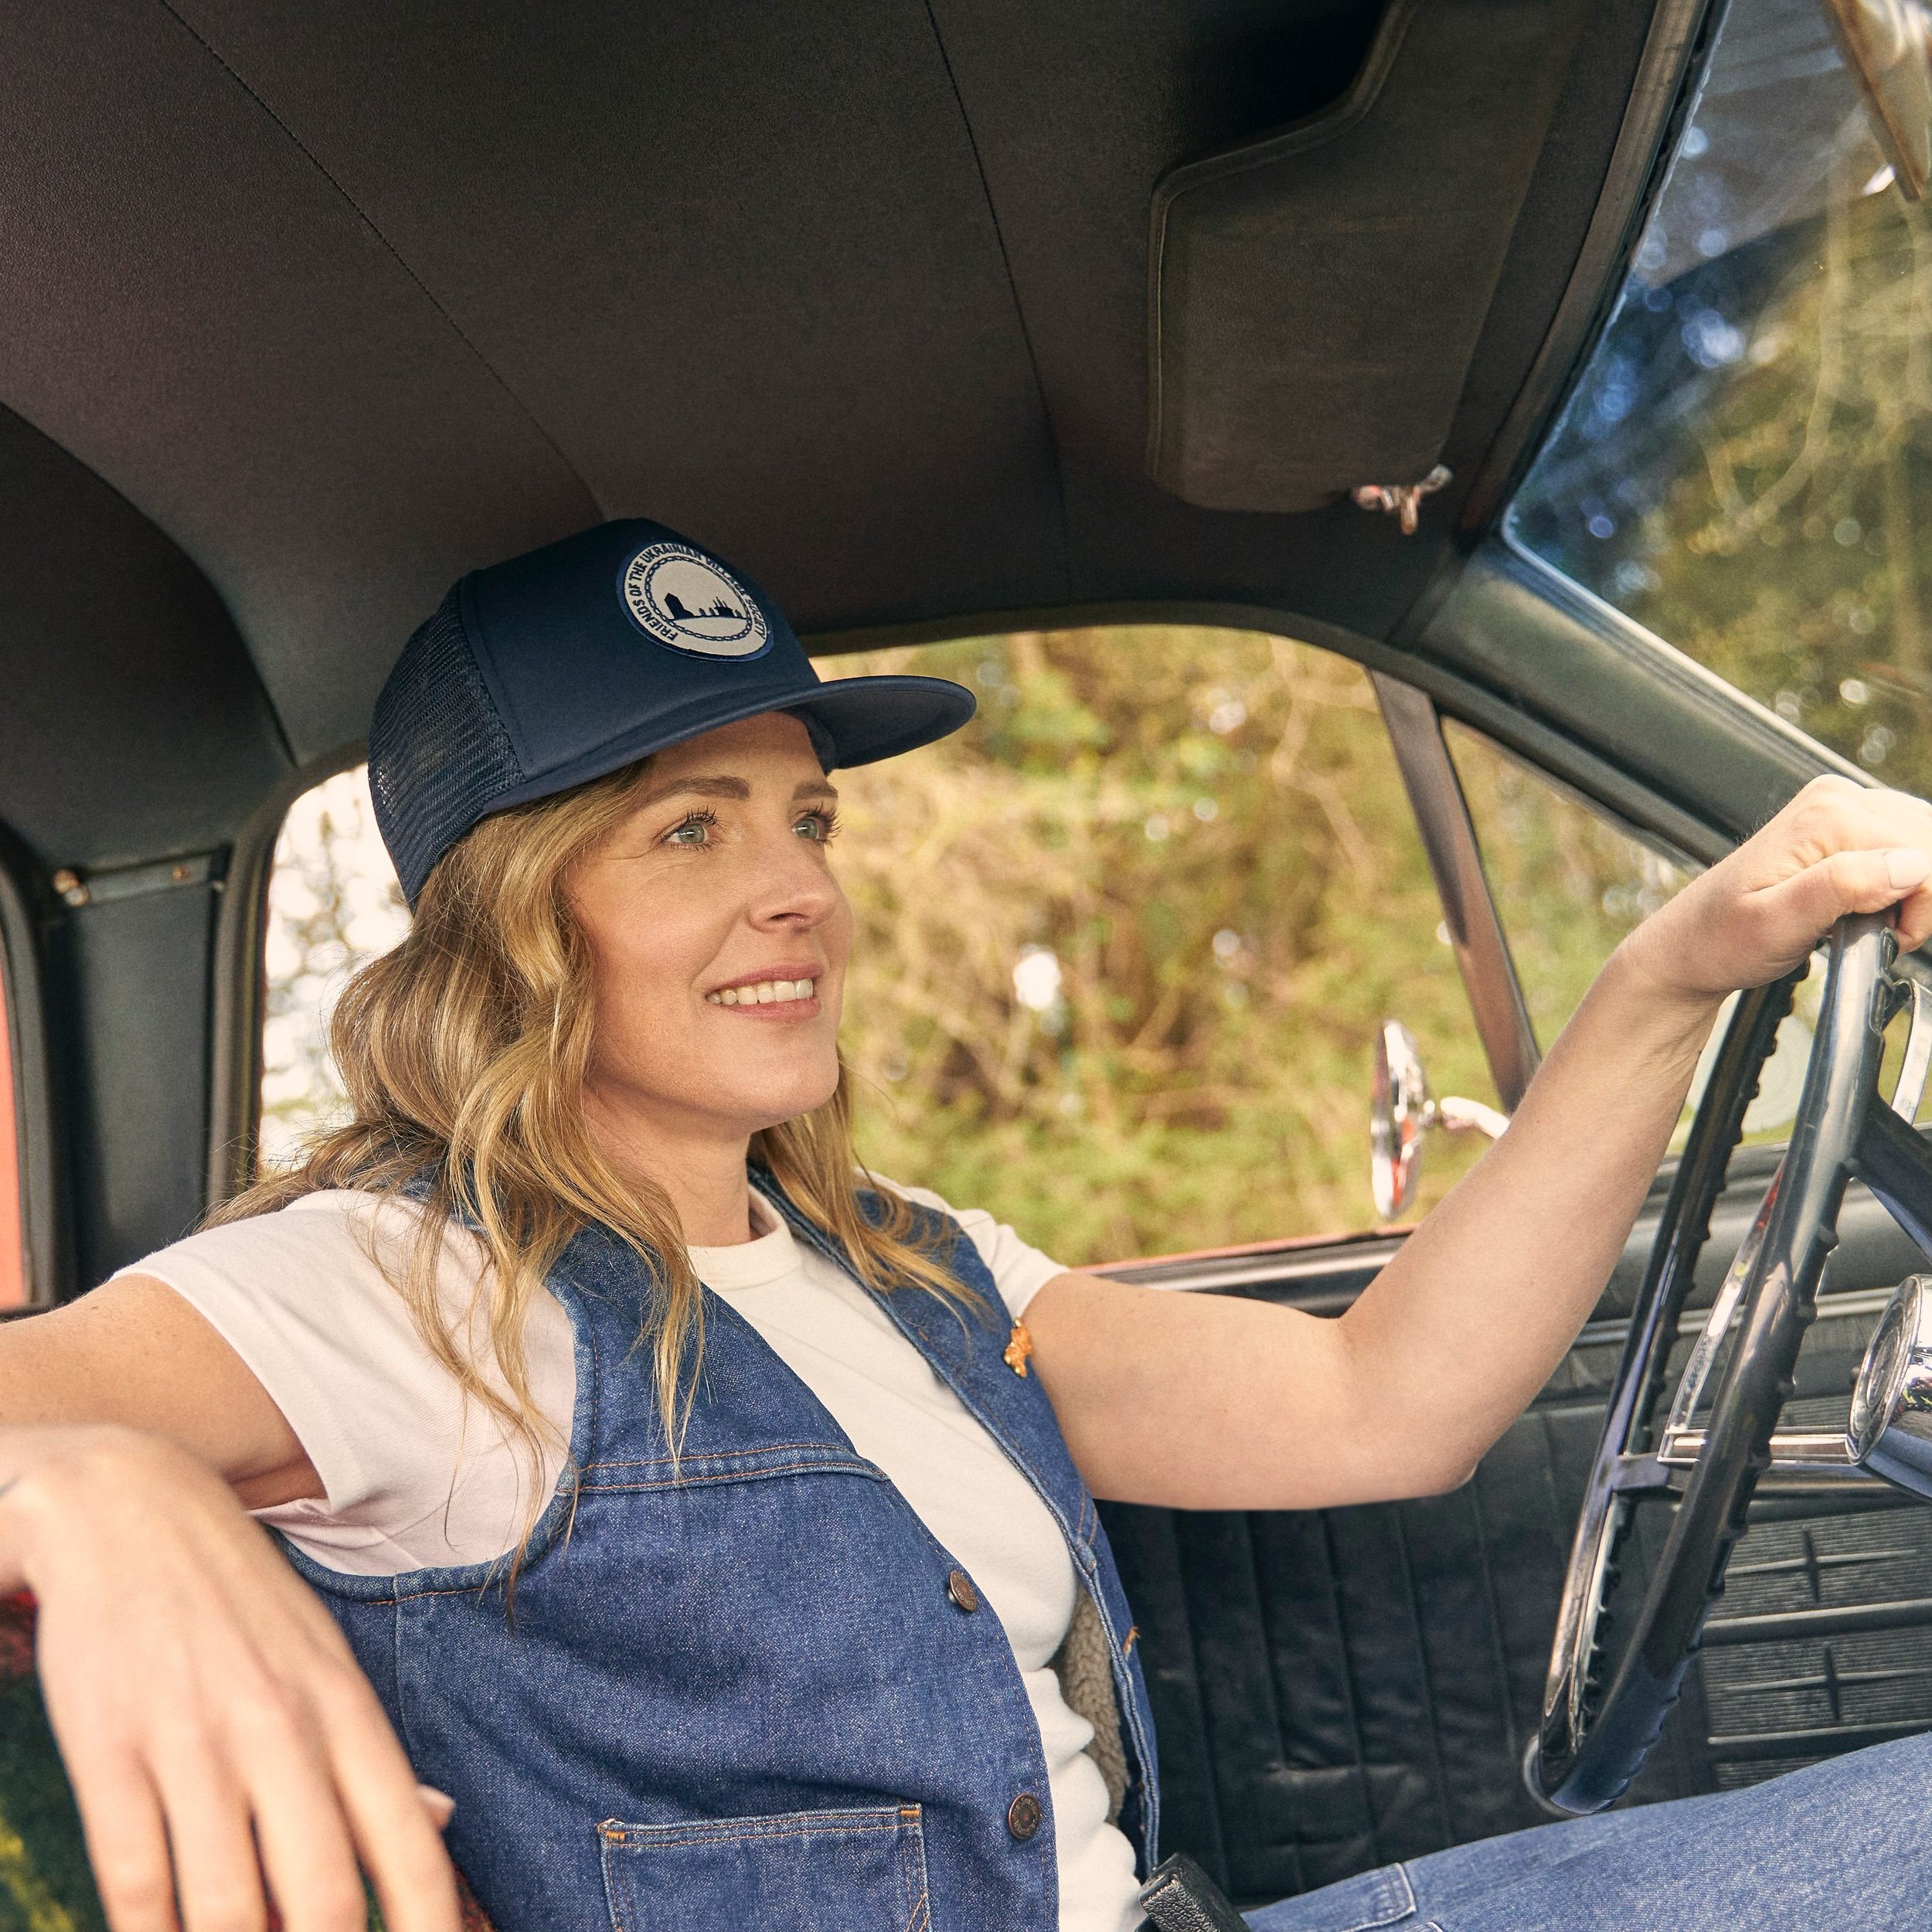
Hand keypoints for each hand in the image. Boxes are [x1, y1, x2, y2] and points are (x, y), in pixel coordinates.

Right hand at [3, 1427, 458, 1931]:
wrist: (128, 1507)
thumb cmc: (238, 1601)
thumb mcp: (324, 1660)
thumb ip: (373, 1752)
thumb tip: (439, 1822)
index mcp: (344, 1708)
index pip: (405, 1839)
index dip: (427, 1919)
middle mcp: (280, 1730)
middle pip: (319, 1896)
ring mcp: (194, 1742)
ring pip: (224, 1909)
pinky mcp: (111, 1751)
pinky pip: (137, 1884)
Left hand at [1621, 775, 1931, 1007]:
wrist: (1688, 946)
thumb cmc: (1720, 940)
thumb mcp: (1777, 924)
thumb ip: (1842, 888)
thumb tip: (1911, 864)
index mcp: (1827, 814)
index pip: (1925, 855)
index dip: (1919, 909)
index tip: (1885, 939)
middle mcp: (1836, 797)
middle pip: (1928, 845)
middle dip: (1918, 899)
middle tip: (1873, 933)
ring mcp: (1839, 806)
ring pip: (1923, 846)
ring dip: (1911, 893)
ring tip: (1863, 922)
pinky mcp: (1842, 824)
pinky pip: (1904, 847)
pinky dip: (1900, 884)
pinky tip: (1864, 906)